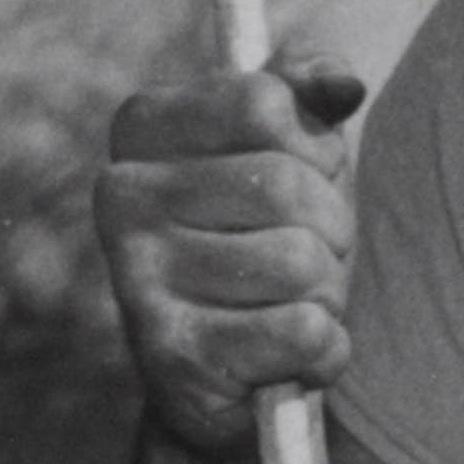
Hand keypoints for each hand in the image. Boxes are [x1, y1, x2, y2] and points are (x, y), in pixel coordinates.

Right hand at [93, 51, 366, 463]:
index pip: (263, 102)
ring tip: (291, 305)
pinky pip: (303, 332)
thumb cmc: (268, 238)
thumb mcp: (291, 149)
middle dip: (328, 227)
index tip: (298, 173)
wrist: (229, 377)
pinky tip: (289, 355)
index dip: (311, 145)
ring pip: (300, 262)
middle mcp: (121, 196)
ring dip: (326, 292)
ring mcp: (137, 277)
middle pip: (286, 185)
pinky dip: (324, 349)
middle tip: (304, 255)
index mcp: (142, 126)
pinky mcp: (172, 356)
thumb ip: (308, 90)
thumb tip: (342, 86)